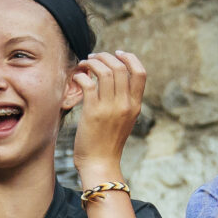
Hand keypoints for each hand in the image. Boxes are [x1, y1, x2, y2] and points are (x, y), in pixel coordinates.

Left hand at [71, 51, 145, 178]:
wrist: (100, 163)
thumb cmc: (108, 142)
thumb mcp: (124, 120)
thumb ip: (123, 100)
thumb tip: (113, 78)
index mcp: (136, 105)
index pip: (140, 72)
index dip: (130, 58)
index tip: (117, 53)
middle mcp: (125, 104)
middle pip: (120, 67)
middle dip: (105, 56)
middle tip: (93, 57)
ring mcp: (110, 108)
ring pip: (104, 71)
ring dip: (92, 62)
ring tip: (84, 64)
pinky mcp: (93, 112)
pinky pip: (88, 83)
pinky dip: (81, 75)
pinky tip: (77, 78)